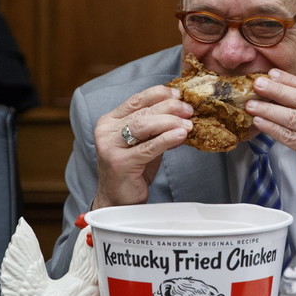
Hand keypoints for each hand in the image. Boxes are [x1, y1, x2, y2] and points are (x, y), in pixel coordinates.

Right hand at [92, 85, 193, 209]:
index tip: (178, 94)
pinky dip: (167, 139)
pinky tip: (180, 135)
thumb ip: (156, 129)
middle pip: (142, 112)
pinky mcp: (120, 163)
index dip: (158, 94)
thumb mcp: (143, 143)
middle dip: (169, 108)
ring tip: (188, 124)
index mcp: (109, 121)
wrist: (118, 201)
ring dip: (170, 121)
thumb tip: (182, 114)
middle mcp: (106, 131)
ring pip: (144, 125)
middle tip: (188, 110)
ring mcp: (110, 147)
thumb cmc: (132, 171)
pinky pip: (148, 147)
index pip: (136, 100)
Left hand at [246, 69, 295, 215]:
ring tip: (252, 104)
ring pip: (293, 118)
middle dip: (277, 90)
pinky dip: (272, 127)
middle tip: (258, 83)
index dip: (292, 81)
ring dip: (269, 109)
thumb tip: (286, 93)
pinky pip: (289, 136)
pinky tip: (260, 121)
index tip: (273, 74)